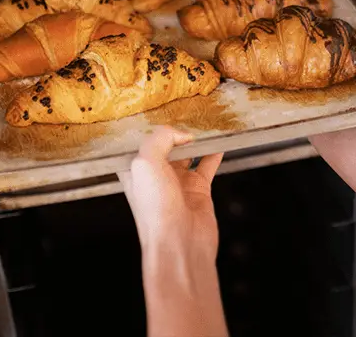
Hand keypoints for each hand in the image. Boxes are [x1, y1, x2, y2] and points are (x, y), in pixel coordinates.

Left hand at [119, 127, 228, 336]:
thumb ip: (160, 138)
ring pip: (188, 152)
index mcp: (136, 171)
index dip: (150, 127)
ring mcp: (178, 182)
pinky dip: (214, 152)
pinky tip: (220, 141)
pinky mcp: (198, 189)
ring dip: (196, 139)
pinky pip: (208, 164)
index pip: (140, 141)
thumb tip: (181, 134)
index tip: (161, 111)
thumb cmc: (155, 211)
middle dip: (175, 131)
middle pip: (165, 145)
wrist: (179, 244)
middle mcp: (155, 176)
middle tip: (188, 113)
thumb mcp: (146, 163)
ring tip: (206, 124)